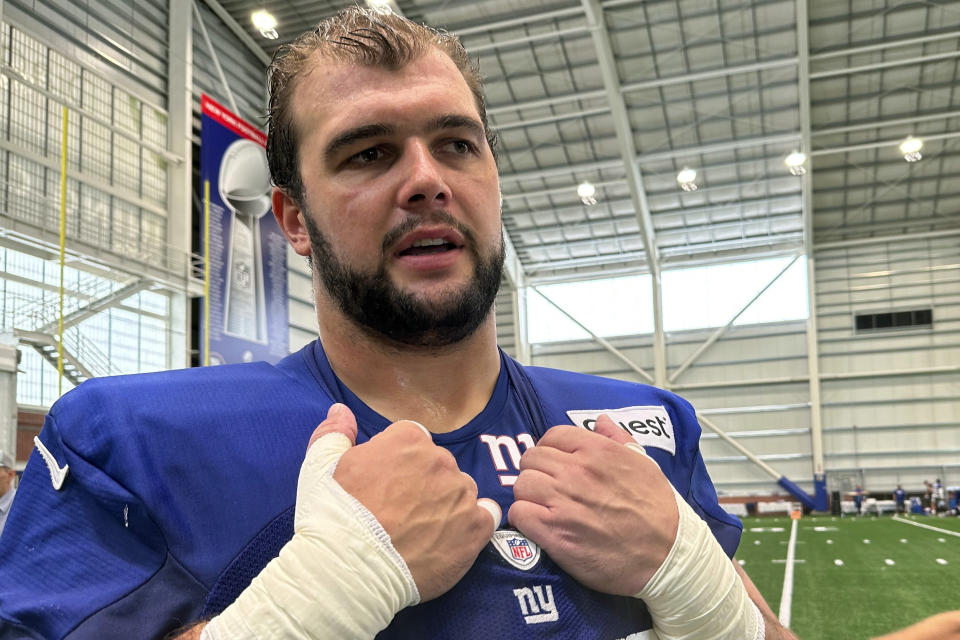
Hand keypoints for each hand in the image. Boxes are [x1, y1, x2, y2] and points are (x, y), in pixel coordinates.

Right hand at [311, 403, 498, 601]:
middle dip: (424, 484)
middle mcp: (440, 459)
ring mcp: (461, 493)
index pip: (413, 442)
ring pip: (461, 492)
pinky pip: (485, 518)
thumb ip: (335, 432)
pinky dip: (471, 527)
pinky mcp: (476, 527)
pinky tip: (450, 541)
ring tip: (422, 532)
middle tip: (400, 513)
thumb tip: (342, 410)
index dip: (399, 464)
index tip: (386, 487)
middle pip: (439, 466)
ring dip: (447, 506)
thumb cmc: (332, 516)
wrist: (348, 569)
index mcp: (408, 439)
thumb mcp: (320, 467)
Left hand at [508, 414, 678, 594]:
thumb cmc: (658, 510)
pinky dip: (523, 520)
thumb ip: (618, 438)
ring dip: (528, 496)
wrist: (667, 556)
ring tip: (542, 508)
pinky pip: (519, 513)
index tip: (555, 465)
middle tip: (548, 489)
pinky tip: (537, 526)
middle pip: (531, 459)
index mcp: (597, 451)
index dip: (550, 450)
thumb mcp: (645, 463)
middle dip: (537, 473)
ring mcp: (563, 502)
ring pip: (521, 485)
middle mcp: (576, 472)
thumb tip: (601, 420)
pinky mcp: (553, 532)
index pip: (552, 436)